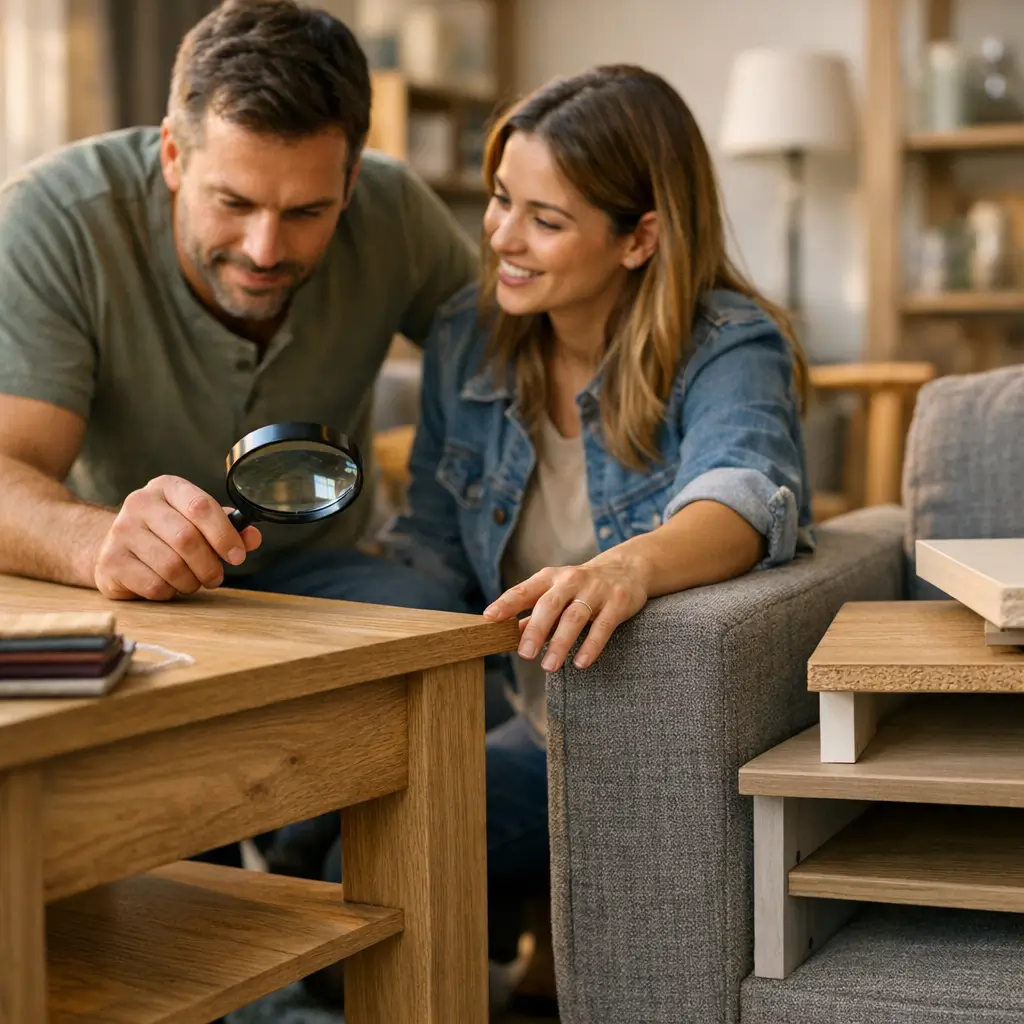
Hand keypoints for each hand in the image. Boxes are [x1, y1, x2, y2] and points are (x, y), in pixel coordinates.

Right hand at [94, 475, 261, 600]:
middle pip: (186, 539)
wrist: (118, 547)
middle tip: (216, 577)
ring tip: (193, 582)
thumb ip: (228, 528)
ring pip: (171, 566)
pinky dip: (169, 592)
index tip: (238, 556)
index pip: (200, 506)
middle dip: (209, 565)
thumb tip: (253, 538)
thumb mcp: (198, 523)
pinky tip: (169, 586)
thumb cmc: (167, 533)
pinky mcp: (110, 561)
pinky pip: (153, 585)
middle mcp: (139, 503)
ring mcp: (120, 531)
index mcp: (167, 487)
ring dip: (191, 582)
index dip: (224, 534)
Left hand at [483, 554, 649, 670]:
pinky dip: (591, 645)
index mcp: (550, 578)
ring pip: (575, 617)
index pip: (525, 590)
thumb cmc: (581, 586)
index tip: (490, 617)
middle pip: (550, 605)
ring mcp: (596, 591)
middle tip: (525, 654)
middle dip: (536, 629)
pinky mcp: (618, 602)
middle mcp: (571, 580)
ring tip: (549, 666)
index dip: (507, 603)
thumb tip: (509, 634)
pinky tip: (580, 662)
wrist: (627, 568)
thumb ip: (534, 613)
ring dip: (561, 642)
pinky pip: (603, 626)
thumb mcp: (556, 593)